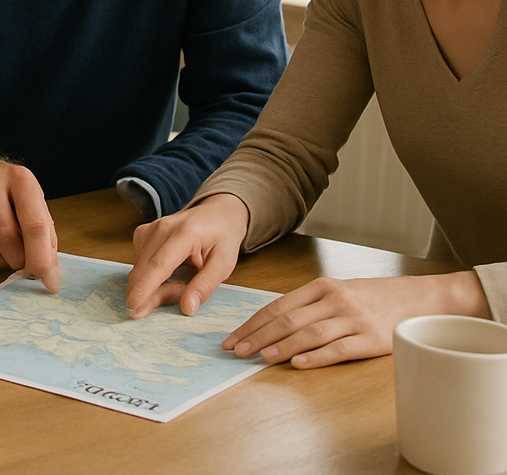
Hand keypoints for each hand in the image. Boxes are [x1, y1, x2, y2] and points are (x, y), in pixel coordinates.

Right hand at [0, 152, 59, 291]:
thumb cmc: (1, 190)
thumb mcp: (27, 197)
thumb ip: (43, 229)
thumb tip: (50, 270)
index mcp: (20, 178)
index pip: (35, 225)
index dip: (43, 259)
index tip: (50, 282)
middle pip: (8, 240)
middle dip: (18, 261)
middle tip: (20, 261)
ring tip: (0, 250)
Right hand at [126, 193, 248, 318]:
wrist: (216, 213)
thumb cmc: (222, 238)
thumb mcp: (224, 264)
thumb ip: (205, 286)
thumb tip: (187, 308)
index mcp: (185, 234)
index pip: (160, 264)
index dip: (145, 287)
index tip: (133, 306)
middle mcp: (161, 228)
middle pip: (144, 269)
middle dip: (147, 295)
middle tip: (168, 303)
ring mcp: (149, 229)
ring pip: (139, 269)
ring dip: (152, 286)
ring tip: (179, 283)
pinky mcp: (142, 233)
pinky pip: (139, 264)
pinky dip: (149, 277)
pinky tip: (167, 275)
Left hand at [223, 270, 492, 368]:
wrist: (419, 298)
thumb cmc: (372, 297)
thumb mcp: (338, 292)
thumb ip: (308, 306)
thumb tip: (271, 325)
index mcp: (320, 287)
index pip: (277, 306)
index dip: (253, 323)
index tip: (233, 337)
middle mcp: (333, 300)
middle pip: (288, 319)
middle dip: (258, 335)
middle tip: (236, 350)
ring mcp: (353, 319)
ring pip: (309, 333)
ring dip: (281, 346)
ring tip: (260, 357)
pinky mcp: (372, 339)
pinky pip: (339, 348)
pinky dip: (316, 357)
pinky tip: (298, 363)